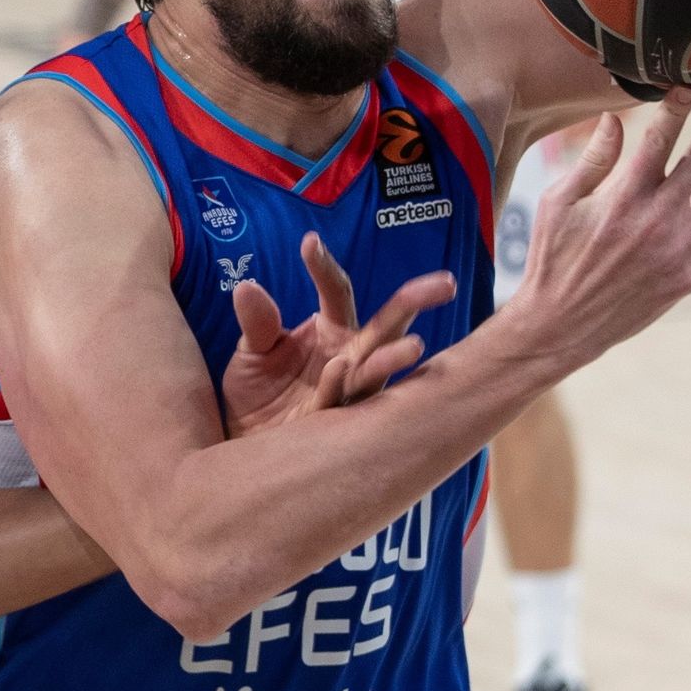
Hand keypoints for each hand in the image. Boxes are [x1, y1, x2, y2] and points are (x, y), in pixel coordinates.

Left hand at [218, 233, 456, 437]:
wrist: (246, 447)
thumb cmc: (257, 397)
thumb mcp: (250, 355)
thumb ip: (257, 324)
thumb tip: (247, 287)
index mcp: (330, 332)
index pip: (336, 292)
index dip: (324, 267)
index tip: (308, 243)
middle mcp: (349, 358)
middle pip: (387, 326)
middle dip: (415, 303)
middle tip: (444, 283)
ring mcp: (349, 391)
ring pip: (378, 369)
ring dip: (394, 357)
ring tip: (413, 346)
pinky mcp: (337, 423)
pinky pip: (344, 402)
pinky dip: (341, 385)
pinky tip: (340, 368)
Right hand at [504, 84, 690, 367]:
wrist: (559, 323)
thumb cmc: (552, 258)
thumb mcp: (558, 204)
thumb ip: (592, 162)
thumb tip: (616, 121)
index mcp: (623, 195)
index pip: (658, 140)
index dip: (678, 107)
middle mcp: (657, 217)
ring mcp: (677, 248)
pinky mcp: (687, 277)